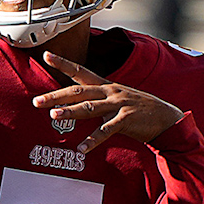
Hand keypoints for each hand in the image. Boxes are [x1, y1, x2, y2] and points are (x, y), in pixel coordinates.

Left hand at [33, 52, 183, 152]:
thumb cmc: (137, 111)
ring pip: (90, 108)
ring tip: (53, 116)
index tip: (46, 55)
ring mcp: (119, 104)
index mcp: (106, 86)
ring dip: (71, 112)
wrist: (166, 119)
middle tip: (37, 101)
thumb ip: (96, 102)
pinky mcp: (127, 119)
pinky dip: (93, 140)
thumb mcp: (116, 100)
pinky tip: (81, 149)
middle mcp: (110, 92)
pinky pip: (106, 130)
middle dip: (56, 96)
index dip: (63, 63)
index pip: (81, 71)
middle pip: (79, 91)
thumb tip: (74, 106)